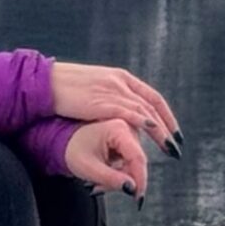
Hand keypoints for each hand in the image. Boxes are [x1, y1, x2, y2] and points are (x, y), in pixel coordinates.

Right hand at [48, 61, 180, 152]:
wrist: (47, 82)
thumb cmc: (66, 88)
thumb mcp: (94, 88)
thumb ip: (110, 98)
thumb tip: (119, 113)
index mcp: (120, 77)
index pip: (152, 97)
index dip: (166, 114)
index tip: (174, 131)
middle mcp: (120, 82)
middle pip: (153, 104)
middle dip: (168, 126)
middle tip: (177, 144)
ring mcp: (113, 90)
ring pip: (146, 111)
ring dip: (161, 131)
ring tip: (170, 148)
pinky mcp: (103, 101)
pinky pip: (130, 112)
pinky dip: (145, 121)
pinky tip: (154, 132)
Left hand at [64, 117, 148, 197]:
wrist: (65, 141)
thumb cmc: (73, 150)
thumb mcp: (89, 168)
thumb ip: (111, 179)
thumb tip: (133, 189)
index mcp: (118, 129)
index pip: (137, 157)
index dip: (140, 179)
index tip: (137, 197)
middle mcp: (127, 128)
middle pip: (136, 163)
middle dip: (123, 181)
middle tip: (100, 189)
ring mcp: (128, 135)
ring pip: (133, 166)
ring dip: (119, 179)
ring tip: (98, 183)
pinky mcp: (126, 143)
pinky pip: (129, 164)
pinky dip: (118, 174)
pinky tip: (103, 176)